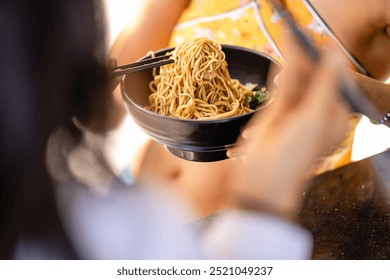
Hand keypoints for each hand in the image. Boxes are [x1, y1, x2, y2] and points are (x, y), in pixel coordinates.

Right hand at [228, 41, 350, 219]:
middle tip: (300, 36)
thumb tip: (335, 55)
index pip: (335, 81)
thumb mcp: (317, 116)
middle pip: (314, 79)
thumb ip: (325, 84)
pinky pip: (281, 89)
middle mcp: (316, 112)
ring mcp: (296, 113)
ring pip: (296, 82)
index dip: (328, 61)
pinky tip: (281, 60)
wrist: (264, 178)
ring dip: (293, 63)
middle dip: (308, 60)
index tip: (320, 43)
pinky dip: (281, 74)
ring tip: (289, 39)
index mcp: (334, 115)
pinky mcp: (277, 113)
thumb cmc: (297, 152)